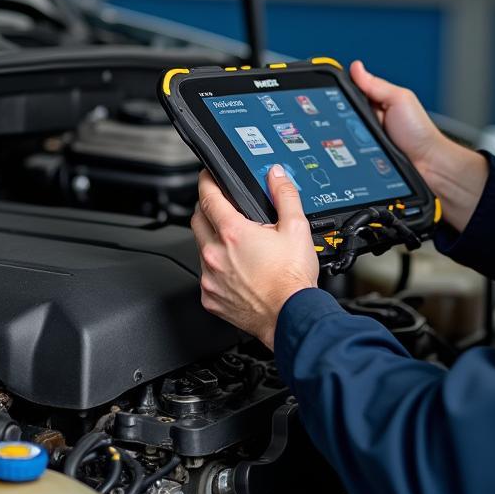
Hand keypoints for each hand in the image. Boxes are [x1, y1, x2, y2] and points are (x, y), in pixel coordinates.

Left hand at [191, 166, 318, 350]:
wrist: (290, 317)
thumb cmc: (292, 280)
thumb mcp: (297, 228)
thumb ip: (284, 195)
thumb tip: (276, 176)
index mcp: (233, 233)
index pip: (208, 197)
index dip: (206, 181)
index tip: (207, 176)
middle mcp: (215, 255)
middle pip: (197, 220)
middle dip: (206, 207)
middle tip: (220, 204)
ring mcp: (210, 278)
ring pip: (200, 248)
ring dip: (211, 239)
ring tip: (235, 241)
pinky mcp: (211, 299)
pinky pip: (205, 275)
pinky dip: (215, 268)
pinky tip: (235, 269)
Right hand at [350, 59, 487, 231]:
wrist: (428, 165)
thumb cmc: (419, 132)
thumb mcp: (399, 100)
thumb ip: (376, 85)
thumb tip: (356, 67)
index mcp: (377, 103)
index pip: (350, 93)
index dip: (339, 92)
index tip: (328, 92)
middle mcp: (370, 120)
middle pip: (343, 114)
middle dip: (340, 116)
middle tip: (349, 119)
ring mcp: (365, 140)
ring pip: (342, 135)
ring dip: (343, 136)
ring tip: (356, 137)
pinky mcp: (363, 158)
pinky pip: (347, 153)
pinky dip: (347, 152)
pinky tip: (352, 151)